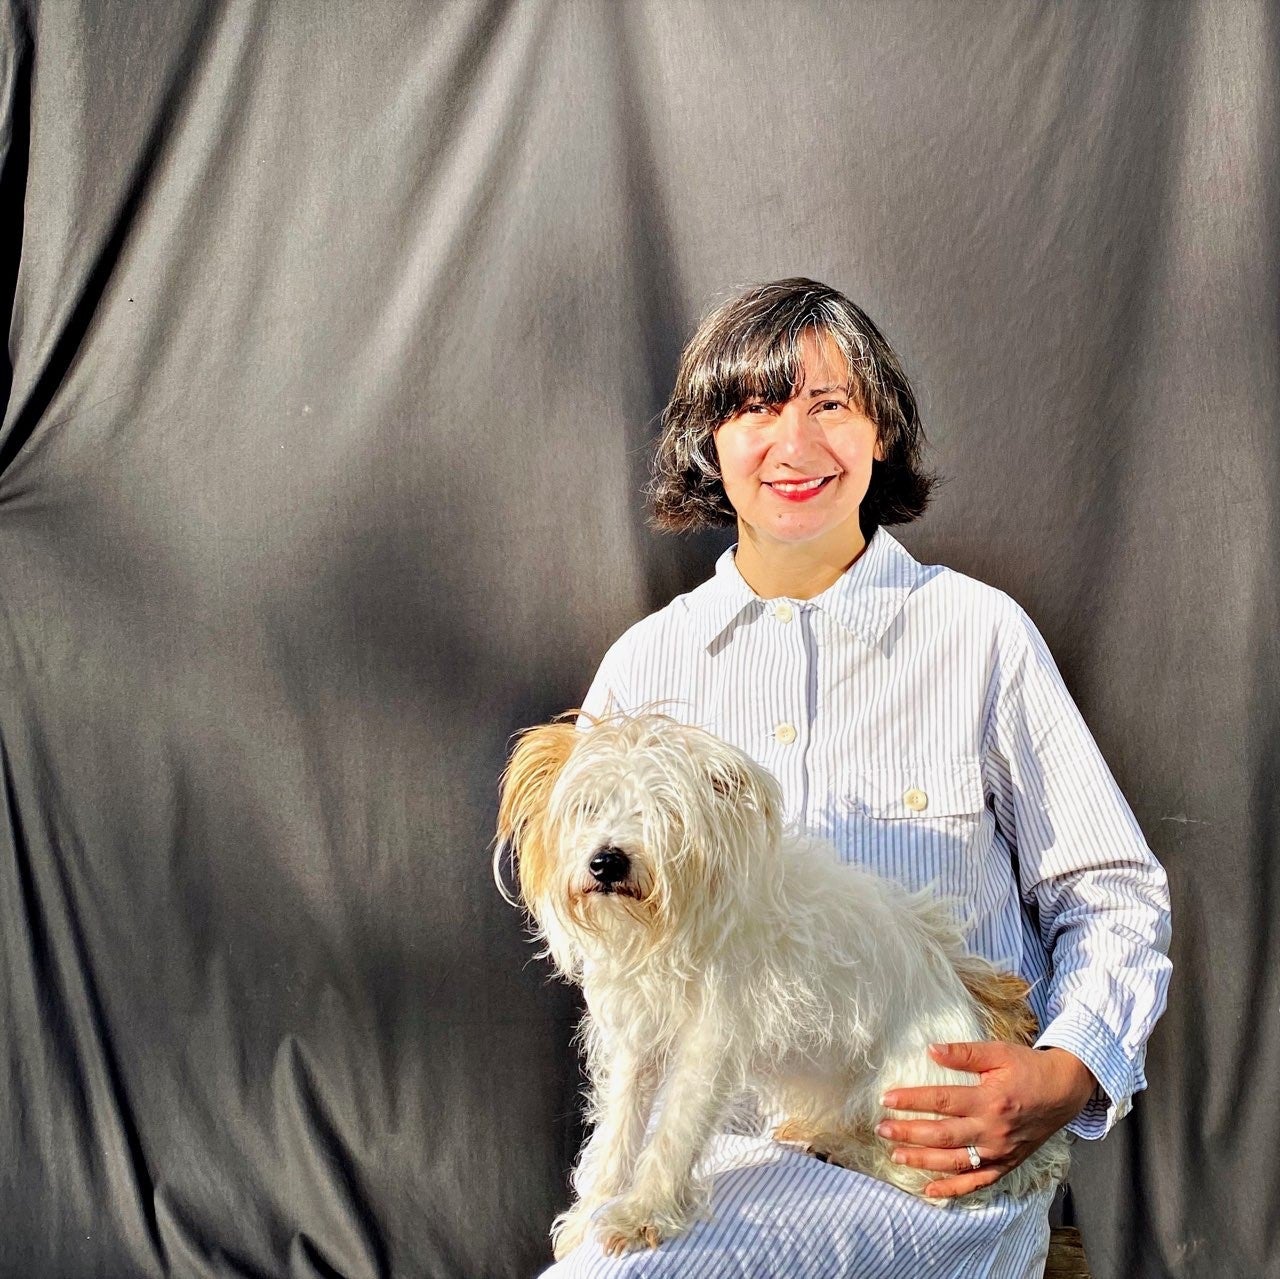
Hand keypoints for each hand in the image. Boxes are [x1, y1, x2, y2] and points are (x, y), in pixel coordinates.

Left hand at [876, 1042, 1096, 1197]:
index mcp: (989, 1100)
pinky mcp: (1006, 1164)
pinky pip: (977, 1182)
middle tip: (882, 1130)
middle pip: (942, 1135)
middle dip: (909, 1133)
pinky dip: (953, 1189)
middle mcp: (993, 1130)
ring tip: (896, 1156)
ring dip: (923, 1161)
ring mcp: (1000, 1152)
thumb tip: (931, 1050)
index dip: (912, 1101)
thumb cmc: (1028, 1068)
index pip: (941, 1101)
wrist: (1064, 1092)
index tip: (886, 1100)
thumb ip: (964, 1053)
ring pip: (955, 1162)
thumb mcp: (998, 1052)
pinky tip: (930, 1191)